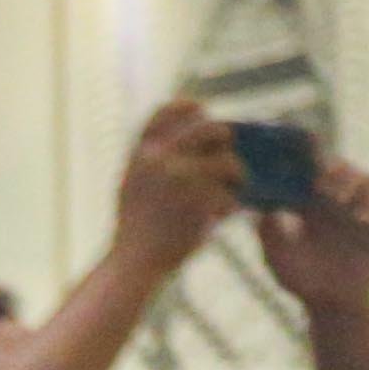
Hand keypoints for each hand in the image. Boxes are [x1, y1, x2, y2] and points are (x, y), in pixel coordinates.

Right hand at [107, 97, 244, 281]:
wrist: (133, 262)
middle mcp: (162, 159)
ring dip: (237, 175)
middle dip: (225, 138)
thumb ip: (152, 161)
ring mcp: (183, 179)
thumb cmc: (135, 228)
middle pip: (209, 129)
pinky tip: (224, 215)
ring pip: (228, 162)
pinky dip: (231, 206)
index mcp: (143, 153)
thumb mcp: (131, 185)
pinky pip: (231, 196)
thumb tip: (188, 141)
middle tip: (228, 154)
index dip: (186, 107)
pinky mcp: (202, 202)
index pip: (166, 112)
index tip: (200, 109)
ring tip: (236, 187)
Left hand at [257, 154, 368, 315]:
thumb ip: (268, 235)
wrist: (331, 306)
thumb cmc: (302, 281)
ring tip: (339, 199)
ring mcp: (357, 216)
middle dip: (335, 168)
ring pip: (367, 182)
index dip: (312, 154)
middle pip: (343, 169)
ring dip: (355, 183)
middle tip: (320, 183)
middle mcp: (337, 205)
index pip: (313, 170)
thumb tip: (259, 211)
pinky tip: (360, 218)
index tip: (305, 144)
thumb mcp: (277, 259)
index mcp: (311, 205)